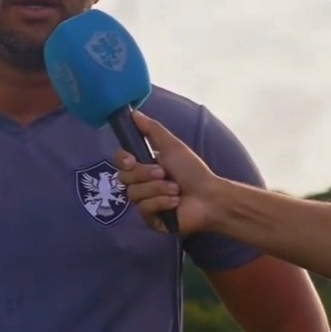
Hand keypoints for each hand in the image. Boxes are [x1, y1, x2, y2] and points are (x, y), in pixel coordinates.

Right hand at [114, 111, 217, 234]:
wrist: (209, 197)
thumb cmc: (193, 171)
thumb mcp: (172, 146)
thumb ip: (152, 130)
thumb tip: (133, 112)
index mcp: (144, 166)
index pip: (120, 161)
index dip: (122, 160)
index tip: (132, 159)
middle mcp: (141, 184)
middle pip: (124, 178)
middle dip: (145, 175)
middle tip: (164, 173)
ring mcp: (144, 202)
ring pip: (133, 194)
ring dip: (157, 189)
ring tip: (176, 190)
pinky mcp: (150, 219)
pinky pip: (144, 209)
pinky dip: (162, 202)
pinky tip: (175, 203)